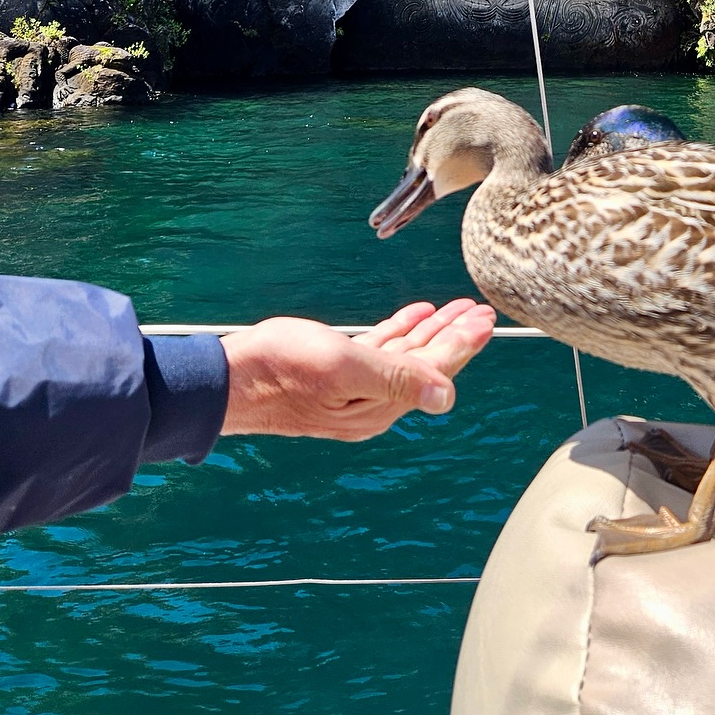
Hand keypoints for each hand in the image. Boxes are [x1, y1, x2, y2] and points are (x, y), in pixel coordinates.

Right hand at [220, 299, 495, 440]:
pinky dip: (400, 332)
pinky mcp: (336, 376)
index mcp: (378, 405)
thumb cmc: (280, 369)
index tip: (486, 320)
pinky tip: (416, 315)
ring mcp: (353, 391)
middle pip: (425, 364)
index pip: (433, 372)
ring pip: (405, 357)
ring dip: (432, 331)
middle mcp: (371, 403)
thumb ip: (395, 380)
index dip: (462, 344)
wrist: (227, 380)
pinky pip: (380, 352)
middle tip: (481, 310)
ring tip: (457, 309)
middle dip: (455, 336)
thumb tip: (447, 397)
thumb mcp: (342, 368)